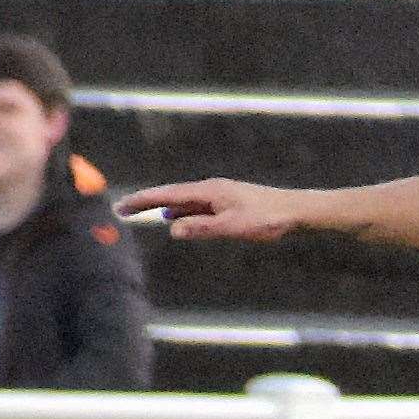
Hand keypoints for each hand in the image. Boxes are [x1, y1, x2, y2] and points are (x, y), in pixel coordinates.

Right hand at [114, 178, 304, 241]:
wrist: (296, 210)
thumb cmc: (268, 219)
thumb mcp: (234, 227)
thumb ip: (203, 228)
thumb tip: (172, 229)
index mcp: (208, 191)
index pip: (167, 195)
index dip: (143, 201)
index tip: (121, 207)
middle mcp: (211, 189)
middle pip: (171, 196)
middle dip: (146, 203)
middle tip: (122, 210)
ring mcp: (219, 195)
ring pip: (183, 201)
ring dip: (162, 207)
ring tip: (142, 212)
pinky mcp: (228, 203)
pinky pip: (197, 207)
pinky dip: (181, 212)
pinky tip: (178, 220)